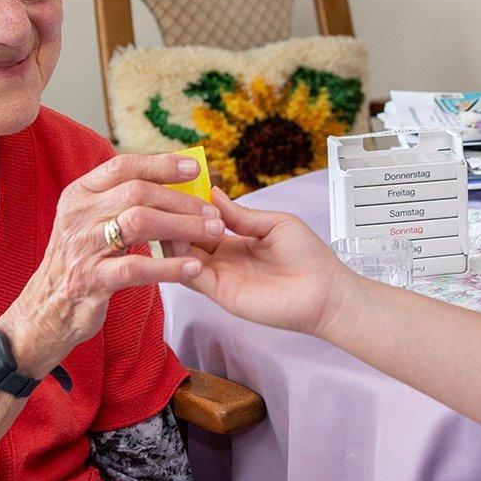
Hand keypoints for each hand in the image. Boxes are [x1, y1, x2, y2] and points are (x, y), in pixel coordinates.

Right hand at [0, 152, 222, 373]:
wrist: (47, 308)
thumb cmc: (81, 260)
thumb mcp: (90, 221)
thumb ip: (119, 199)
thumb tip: (169, 175)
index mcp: (79, 195)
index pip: (123, 167)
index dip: (161, 164)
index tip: (195, 168)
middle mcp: (78, 215)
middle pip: (137, 193)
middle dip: (181, 200)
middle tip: (213, 211)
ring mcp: (83, 247)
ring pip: (139, 223)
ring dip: (182, 227)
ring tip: (212, 233)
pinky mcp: (90, 280)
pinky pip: (136, 268)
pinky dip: (168, 266)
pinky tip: (193, 268)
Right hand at [177, 188, 358, 336]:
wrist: (325, 292)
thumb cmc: (309, 258)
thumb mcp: (274, 224)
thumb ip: (241, 214)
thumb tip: (214, 193)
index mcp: (235, 241)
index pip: (200, 223)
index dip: (186, 207)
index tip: (171, 187)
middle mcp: (223, 259)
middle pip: (185, 239)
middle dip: (171, 220)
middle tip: (155, 200)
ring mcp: (220, 277)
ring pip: (181, 257)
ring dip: (170, 238)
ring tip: (159, 217)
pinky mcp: (221, 294)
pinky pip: (191, 276)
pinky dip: (179, 261)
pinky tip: (174, 242)